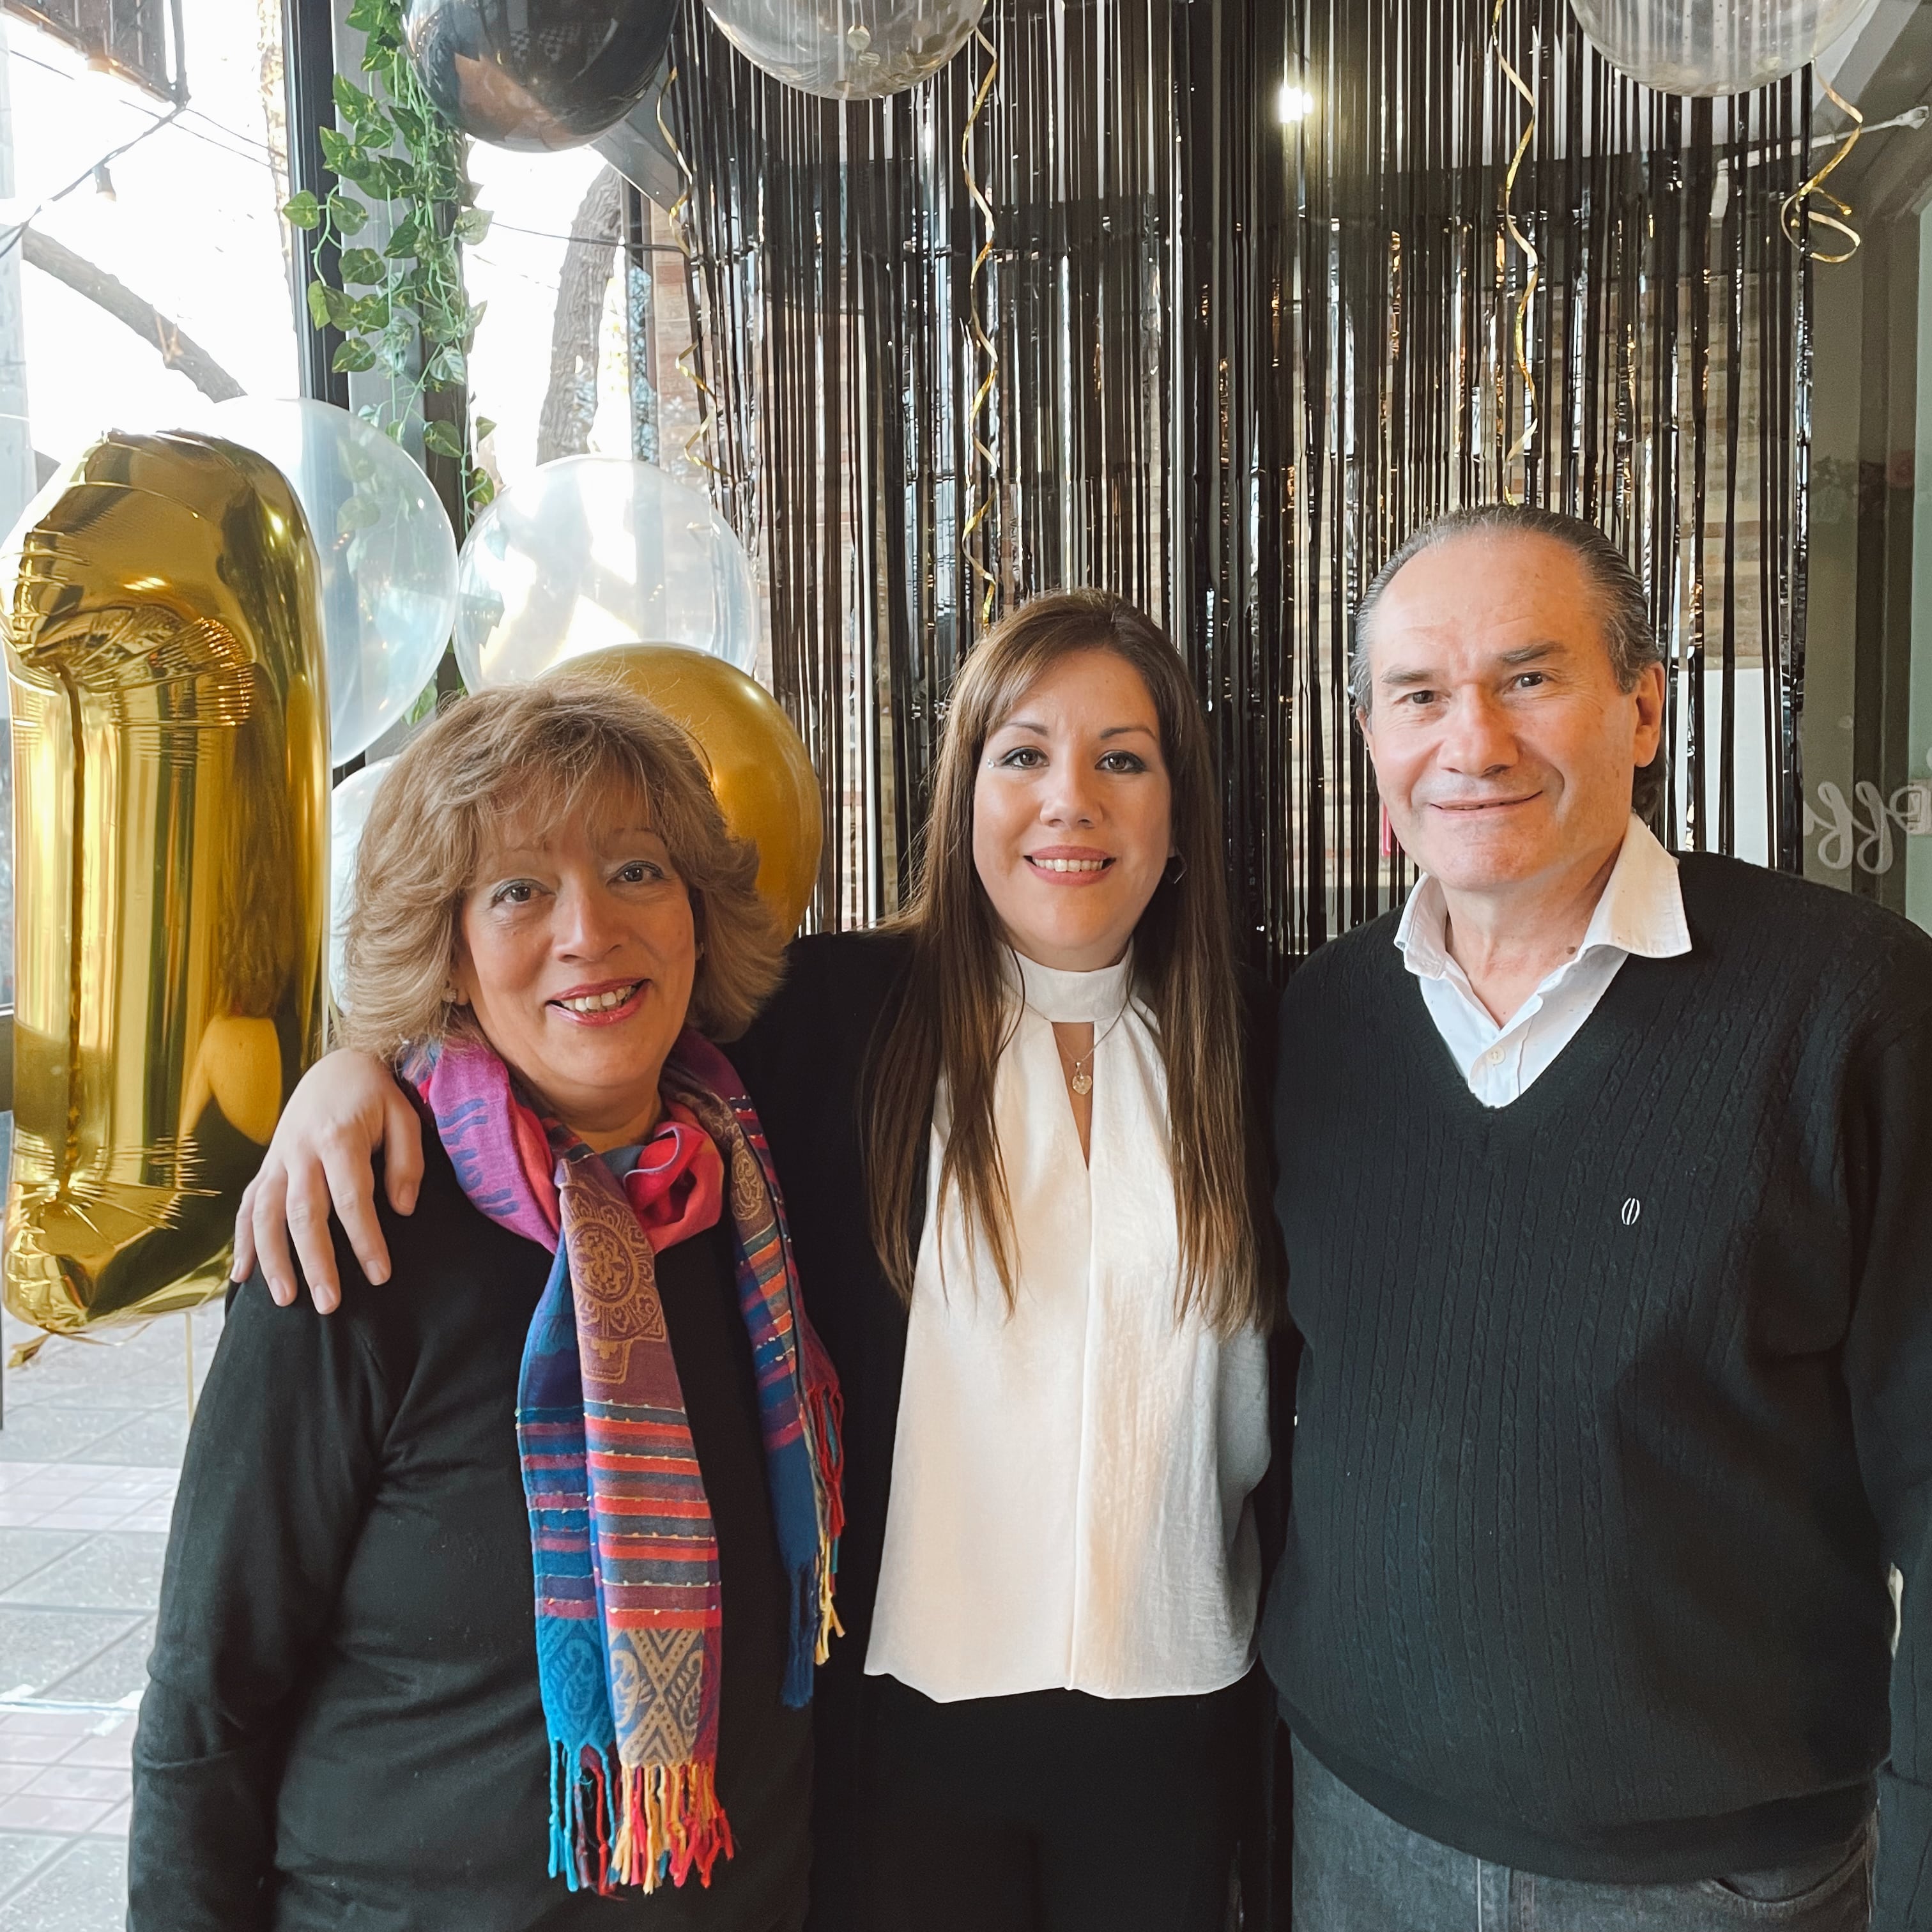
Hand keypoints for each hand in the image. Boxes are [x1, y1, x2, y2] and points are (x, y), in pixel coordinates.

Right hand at [232, 1051, 424, 1312]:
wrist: (337, 1066)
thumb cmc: (377, 1097)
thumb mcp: (404, 1116)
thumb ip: (407, 1162)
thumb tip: (401, 1210)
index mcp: (338, 1137)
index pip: (352, 1199)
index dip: (365, 1239)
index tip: (380, 1275)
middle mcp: (300, 1150)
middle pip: (303, 1214)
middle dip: (315, 1262)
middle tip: (330, 1304)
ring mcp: (277, 1159)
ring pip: (266, 1214)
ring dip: (273, 1259)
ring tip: (286, 1299)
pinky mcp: (267, 1165)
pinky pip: (248, 1206)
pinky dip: (242, 1240)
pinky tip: (241, 1276)